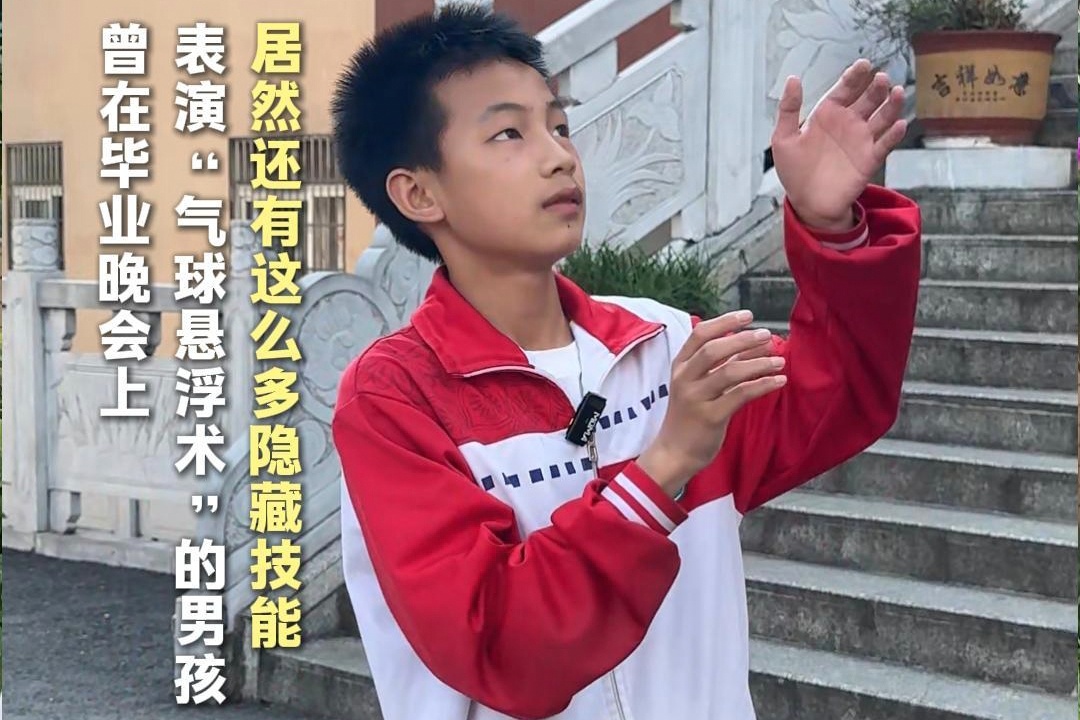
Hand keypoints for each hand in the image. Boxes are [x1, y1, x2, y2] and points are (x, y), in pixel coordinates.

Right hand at [638, 311, 785, 495]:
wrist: (675, 453)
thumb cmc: (689, 416)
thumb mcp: (697, 385)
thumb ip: (720, 364)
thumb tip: (753, 343)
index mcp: (680, 367)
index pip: (700, 335)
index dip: (725, 322)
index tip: (748, 316)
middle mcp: (685, 379)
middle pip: (714, 350)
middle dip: (743, 339)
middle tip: (767, 336)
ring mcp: (696, 398)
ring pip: (730, 372)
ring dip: (758, 363)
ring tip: (780, 361)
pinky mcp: (710, 417)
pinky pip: (740, 395)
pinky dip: (762, 385)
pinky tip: (778, 381)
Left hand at [771, 59, 906, 230]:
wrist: (807, 203)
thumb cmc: (795, 171)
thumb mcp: (783, 138)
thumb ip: (788, 109)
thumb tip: (793, 79)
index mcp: (828, 115)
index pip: (844, 89)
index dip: (854, 77)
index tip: (863, 65)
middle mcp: (848, 124)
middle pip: (867, 99)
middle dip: (875, 88)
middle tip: (881, 78)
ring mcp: (861, 140)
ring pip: (882, 117)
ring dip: (890, 105)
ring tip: (896, 92)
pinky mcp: (869, 159)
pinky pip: (885, 144)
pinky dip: (894, 135)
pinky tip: (899, 124)